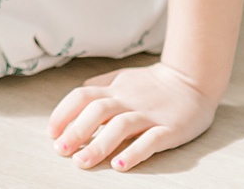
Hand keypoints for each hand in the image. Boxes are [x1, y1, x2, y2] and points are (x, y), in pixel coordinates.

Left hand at [47, 61, 218, 170]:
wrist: (192, 79)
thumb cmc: (153, 83)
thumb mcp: (123, 77)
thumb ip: (101, 84)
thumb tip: (80, 92)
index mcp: (115, 89)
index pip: (82, 96)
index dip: (64, 113)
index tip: (51, 133)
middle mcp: (128, 100)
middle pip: (97, 111)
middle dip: (76, 131)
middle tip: (61, 150)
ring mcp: (149, 115)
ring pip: (120, 127)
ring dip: (99, 145)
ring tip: (82, 162)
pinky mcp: (169, 129)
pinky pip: (150, 141)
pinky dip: (134, 152)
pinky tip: (120, 165)